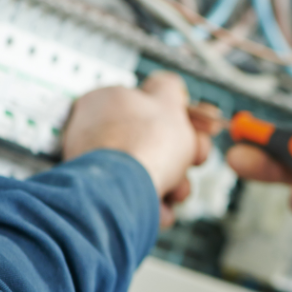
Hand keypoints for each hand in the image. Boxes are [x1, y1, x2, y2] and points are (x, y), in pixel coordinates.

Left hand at [63, 72, 216, 226]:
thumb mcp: (167, 101)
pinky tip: (160, 207)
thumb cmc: (142, 145)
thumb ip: (168, 87)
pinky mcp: (98, 196)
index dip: (179, 118)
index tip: (197, 130)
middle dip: (181, 156)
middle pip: (153, 141)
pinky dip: (151, 203)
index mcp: (105, 100)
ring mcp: (94, 165)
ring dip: (172, 183)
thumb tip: (168, 84)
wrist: (122, 194)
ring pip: (148, 171)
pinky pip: (134, 196)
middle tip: (194, 160)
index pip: (148, 105)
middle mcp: (93, 131)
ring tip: (176, 190)